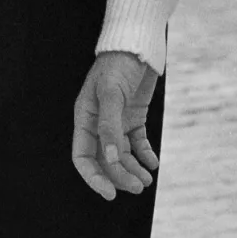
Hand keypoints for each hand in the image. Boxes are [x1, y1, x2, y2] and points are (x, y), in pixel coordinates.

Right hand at [72, 51, 159, 200]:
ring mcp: (117, 121)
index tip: (110, 194)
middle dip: (120, 176)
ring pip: (122, 155)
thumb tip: (110, 158)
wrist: (138, 43)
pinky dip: (145, 154)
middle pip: (105, 160)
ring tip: (148, 179)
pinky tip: (153, 162)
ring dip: (133, 169)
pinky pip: (137, 143)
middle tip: (139, 186)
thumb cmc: (118, 63)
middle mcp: (98, 123)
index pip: (83, 156)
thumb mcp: (111, 93)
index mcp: (85, 118)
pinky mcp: (134, 117)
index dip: (94, 178)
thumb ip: (110, 126)